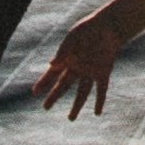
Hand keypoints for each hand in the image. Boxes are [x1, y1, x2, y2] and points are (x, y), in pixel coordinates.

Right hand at [33, 0, 144, 116]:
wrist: (109, 25)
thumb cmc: (89, 28)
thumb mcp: (73, 37)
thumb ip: (63, 51)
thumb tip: (51, 64)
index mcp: (67, 59)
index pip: (52, 74)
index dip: (43, 83)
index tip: (34, 92)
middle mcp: (77, 68)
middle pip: (63, 86)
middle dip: (54, 97)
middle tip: (45, 108)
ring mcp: (90, 72)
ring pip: (82, 93)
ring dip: (76, 106)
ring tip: (70, 119)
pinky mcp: (103, 72)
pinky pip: (101, 90)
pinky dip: (99, 101)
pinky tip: (97, 113)